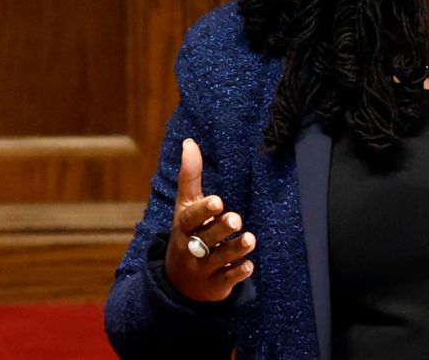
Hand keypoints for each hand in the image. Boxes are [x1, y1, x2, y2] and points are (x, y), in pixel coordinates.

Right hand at [164, 138, 256, 301]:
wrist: (178, 281)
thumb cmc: (188, 233)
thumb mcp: (185, 206)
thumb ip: (190, 176)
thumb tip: (189, 142)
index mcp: (183, 227)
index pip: (190, 218)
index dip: (203, 210)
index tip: (218, 201)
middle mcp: (190, 248)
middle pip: (206, 238)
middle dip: (221, 229)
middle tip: (236, 218)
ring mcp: (202, 269)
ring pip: (219, 259)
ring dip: (235, 249)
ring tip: (250, 239)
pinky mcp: (215, 285)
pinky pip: (226, 280)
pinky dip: (238, 273)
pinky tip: (249, 265)